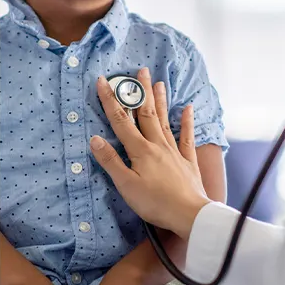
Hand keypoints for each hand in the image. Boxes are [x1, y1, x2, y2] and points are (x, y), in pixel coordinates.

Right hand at [90, 67, 209, 240]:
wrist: (189, 214)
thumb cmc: (155, 203)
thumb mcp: (126, 185)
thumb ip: (111, 161)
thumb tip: (95, 139)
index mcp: (140, 150)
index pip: (121, 121)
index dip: (110, 100)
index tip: (103, 81)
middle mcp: (157, 145)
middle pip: (147, 113)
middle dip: (141, 92)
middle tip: (140, 70)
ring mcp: (174, 151)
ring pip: (165, 120)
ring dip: (161, 101)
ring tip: (158, 82)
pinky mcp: (188, 161)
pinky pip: (187, 137)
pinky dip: (187, 121)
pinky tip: (188, 108)